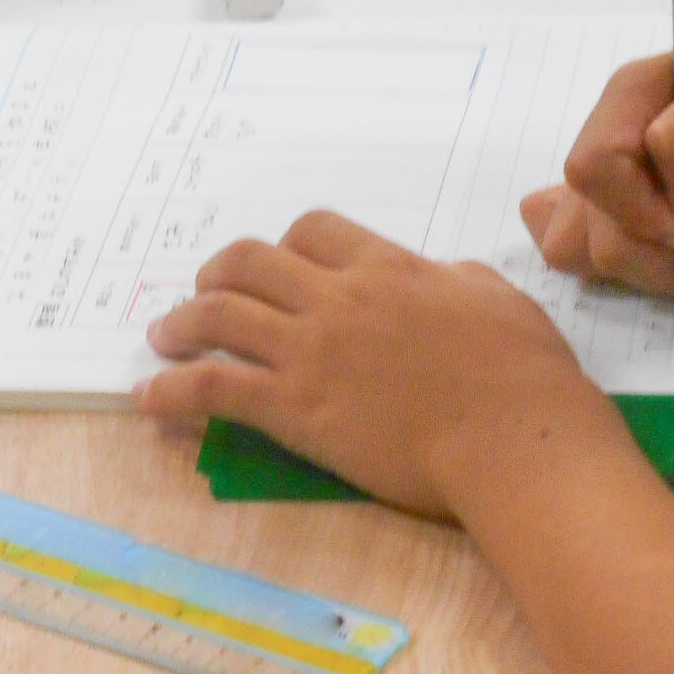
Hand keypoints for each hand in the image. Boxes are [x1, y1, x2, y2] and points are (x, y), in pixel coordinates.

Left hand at [135, 211, 633, 522]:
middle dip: (218, 273)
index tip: (276, 267)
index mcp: (389, 268)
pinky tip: (148, 397)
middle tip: (204, 293)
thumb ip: (460, 282)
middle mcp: (338, 299)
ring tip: (164, 337)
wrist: (517, 441)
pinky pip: (212, 386)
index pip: (312, 232)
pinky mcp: (295, 408)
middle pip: (250, 261)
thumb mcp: (501, 302)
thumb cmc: (525, 377)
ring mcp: (311, 352)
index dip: (284, 246)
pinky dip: (170, 389)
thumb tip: (445, 276)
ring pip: (218, 314)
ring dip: (181, 322)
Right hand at [522, 55, 673, 298]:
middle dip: (646, 246)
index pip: (590, 165)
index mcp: (634, 94)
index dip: (638, 206)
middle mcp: (614, 134)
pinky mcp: (628, 220)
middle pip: (580, 217)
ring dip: (639, 267)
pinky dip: (627, 272)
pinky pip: (579, 256)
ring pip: (572, 246)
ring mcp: (617, 182)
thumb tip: (668, 196)